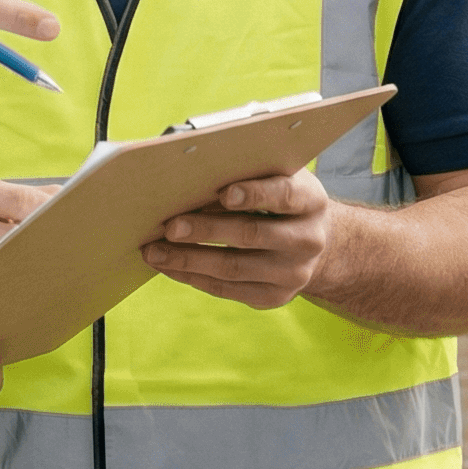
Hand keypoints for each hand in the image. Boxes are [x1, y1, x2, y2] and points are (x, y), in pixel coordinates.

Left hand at [141, 169, 334, 309]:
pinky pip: (227, 289)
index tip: (224, 193)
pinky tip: (168, 267)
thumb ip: (246, 172)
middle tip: (170, 226)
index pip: (285, 195)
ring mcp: (293, 273)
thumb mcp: (276, 176)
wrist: (313, 242)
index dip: (255, 194)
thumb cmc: (279, 198)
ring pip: (234, 267)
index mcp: (311, 201)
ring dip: (188, 260)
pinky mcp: (274, 296)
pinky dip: (193, 277)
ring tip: (154, 251)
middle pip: (252, 234)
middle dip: (206, 230)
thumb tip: (188, 176)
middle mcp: (308, 239)